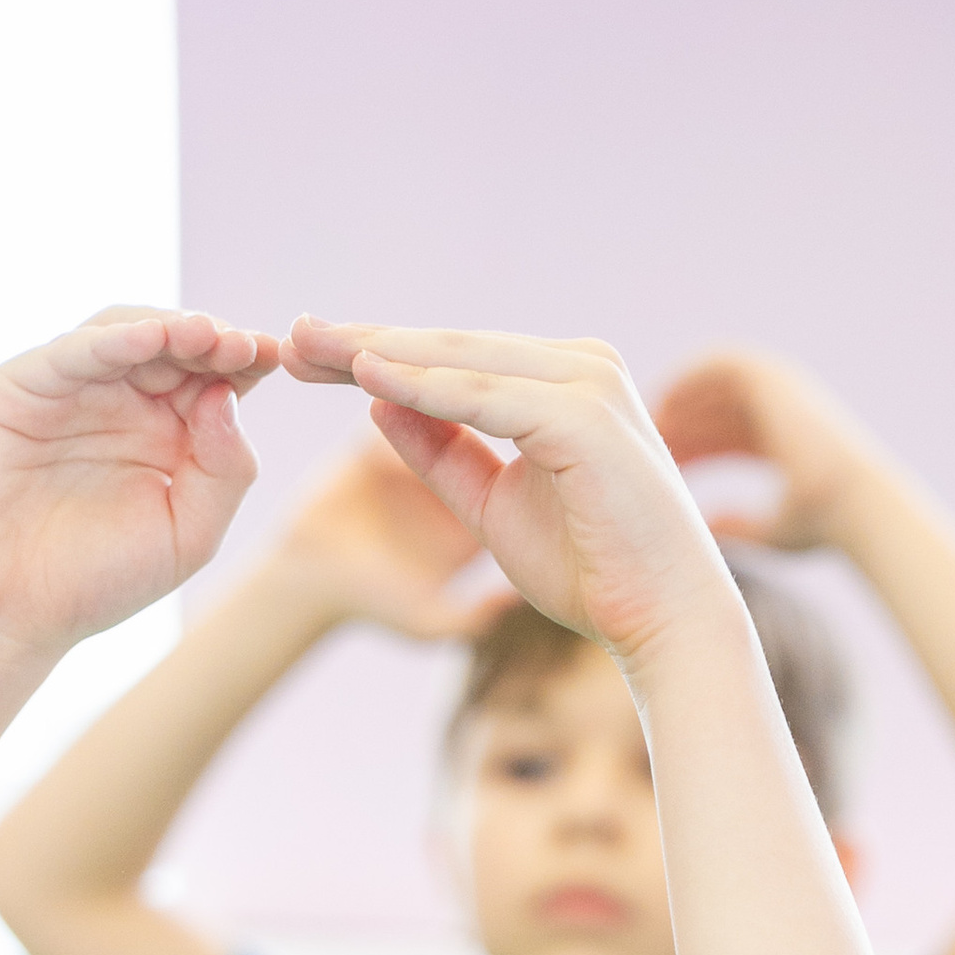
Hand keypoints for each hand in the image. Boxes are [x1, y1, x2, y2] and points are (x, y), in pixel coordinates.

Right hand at [0, 309, 278, 659]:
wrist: (2, 616)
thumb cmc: (92, 583)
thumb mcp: (186, 535)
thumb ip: (223, 472)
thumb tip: (228, 394)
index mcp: (164, 431)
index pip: (212, 378)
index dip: (247, 362)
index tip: (285, 359)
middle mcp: (118, 399)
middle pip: (175, 345)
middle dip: (216, 341)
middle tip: (252, 346)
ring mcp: (69, 387)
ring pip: (126, 334)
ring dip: (170, 328)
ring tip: (211, 335)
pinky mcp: (19, 386)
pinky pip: (72, 352)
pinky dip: (115, 341)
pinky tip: (153, 338)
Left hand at [285, 318, 722, 670]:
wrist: (663, 619)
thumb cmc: (591, 571)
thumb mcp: (492, 508)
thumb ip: (443, 454)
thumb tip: (378, 405)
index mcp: (561, 382)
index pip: (454, 359)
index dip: (377, 355)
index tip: (308, 357)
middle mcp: (579, 366)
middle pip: (450, 346)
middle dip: (366, 341)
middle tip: (290, 335)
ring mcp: (586, 383)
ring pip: (462, 359)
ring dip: (381, 351)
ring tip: (309, 347)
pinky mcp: (583, 416)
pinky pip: (485, 394)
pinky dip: (424, 385)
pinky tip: (365, 375)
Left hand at [649, 352, 881, 554]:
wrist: (851, 497)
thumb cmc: (819, 524)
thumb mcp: (772, 531)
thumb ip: (739, 526)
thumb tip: (706, 525)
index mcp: (781, 443)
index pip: (724, 439)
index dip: (692, 450)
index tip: (661, 467)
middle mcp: (780, 410)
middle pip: (714, 412)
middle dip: (679, 427)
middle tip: (642, 446)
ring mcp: (777, 389)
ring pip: (713, 386)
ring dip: (679, 400)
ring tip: (646, 424)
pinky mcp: (770, 376)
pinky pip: (717, 365)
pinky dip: (687, 378)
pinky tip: (662, 404)